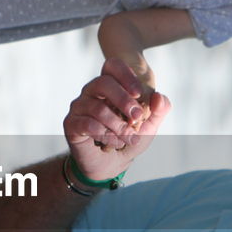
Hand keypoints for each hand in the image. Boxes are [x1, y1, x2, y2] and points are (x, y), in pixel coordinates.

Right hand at [65, 58, 169, 181]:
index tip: (138, 93)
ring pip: (97, 107)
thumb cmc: (128, 139)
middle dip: (123, 100)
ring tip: (128, 138)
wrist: (111, 165)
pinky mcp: (71, 124)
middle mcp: (91, 92)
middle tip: (137, 117)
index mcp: (109, 86)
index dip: (126, 75)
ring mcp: (79, 107)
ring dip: (117, 125)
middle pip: (103, 83)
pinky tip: (114, 142)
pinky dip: (105, 135)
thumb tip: (159, 96)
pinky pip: (87, 124)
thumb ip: (160, 110)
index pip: (112, 66)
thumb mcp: (150, 126)